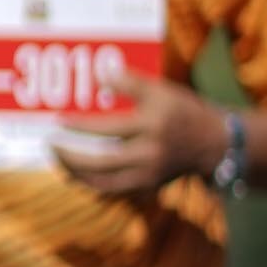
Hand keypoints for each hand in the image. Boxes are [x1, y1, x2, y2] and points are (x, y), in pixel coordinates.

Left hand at [55, 81, 227, 197]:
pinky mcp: (150, 186)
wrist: (216, 143)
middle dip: (71, 156)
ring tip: (59, 161)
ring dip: (77, 174)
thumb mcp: (161, 90)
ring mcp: (150, 174)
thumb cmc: (183, 111)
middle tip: (50, 145)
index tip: (58, 119)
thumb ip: (130, 82)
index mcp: (153, 125)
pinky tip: (77, 175)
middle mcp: (151, 153)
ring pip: (105, 183)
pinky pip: (114, 190)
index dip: (81, 125)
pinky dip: (93, 184)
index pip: (108, 128)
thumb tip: (98, 76)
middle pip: (102, 162)